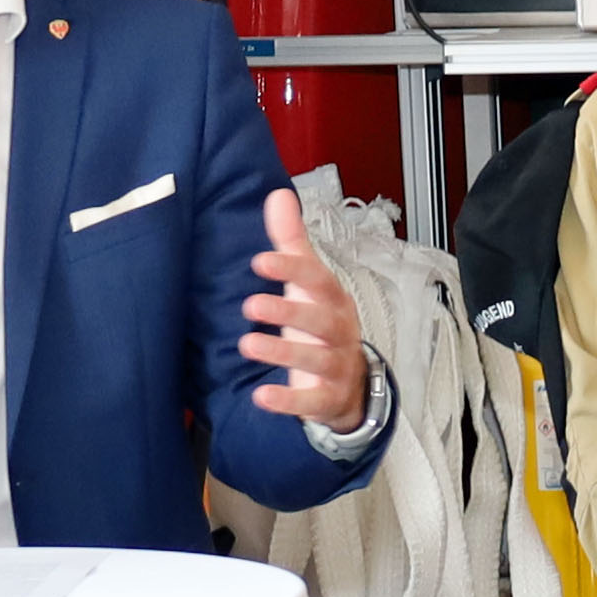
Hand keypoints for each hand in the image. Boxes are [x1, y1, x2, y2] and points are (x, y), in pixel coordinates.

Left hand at [241, 189, 372, 428]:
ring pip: (316, 359)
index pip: (318, 280)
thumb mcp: (308, 283)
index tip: (261, 261)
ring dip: (283, 351)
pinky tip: (262, 397)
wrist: (350, 382)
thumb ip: (292, 242)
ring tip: (247, 345)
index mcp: (334, 299)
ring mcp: (337, 366)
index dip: (292, 270)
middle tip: (250, 305)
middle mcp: (340, 331)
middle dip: (287, 311)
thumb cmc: (321, 324)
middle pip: (321, 320)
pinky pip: (312, 401)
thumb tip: (278, 195)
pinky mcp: (329, 398)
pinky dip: (289, 400)